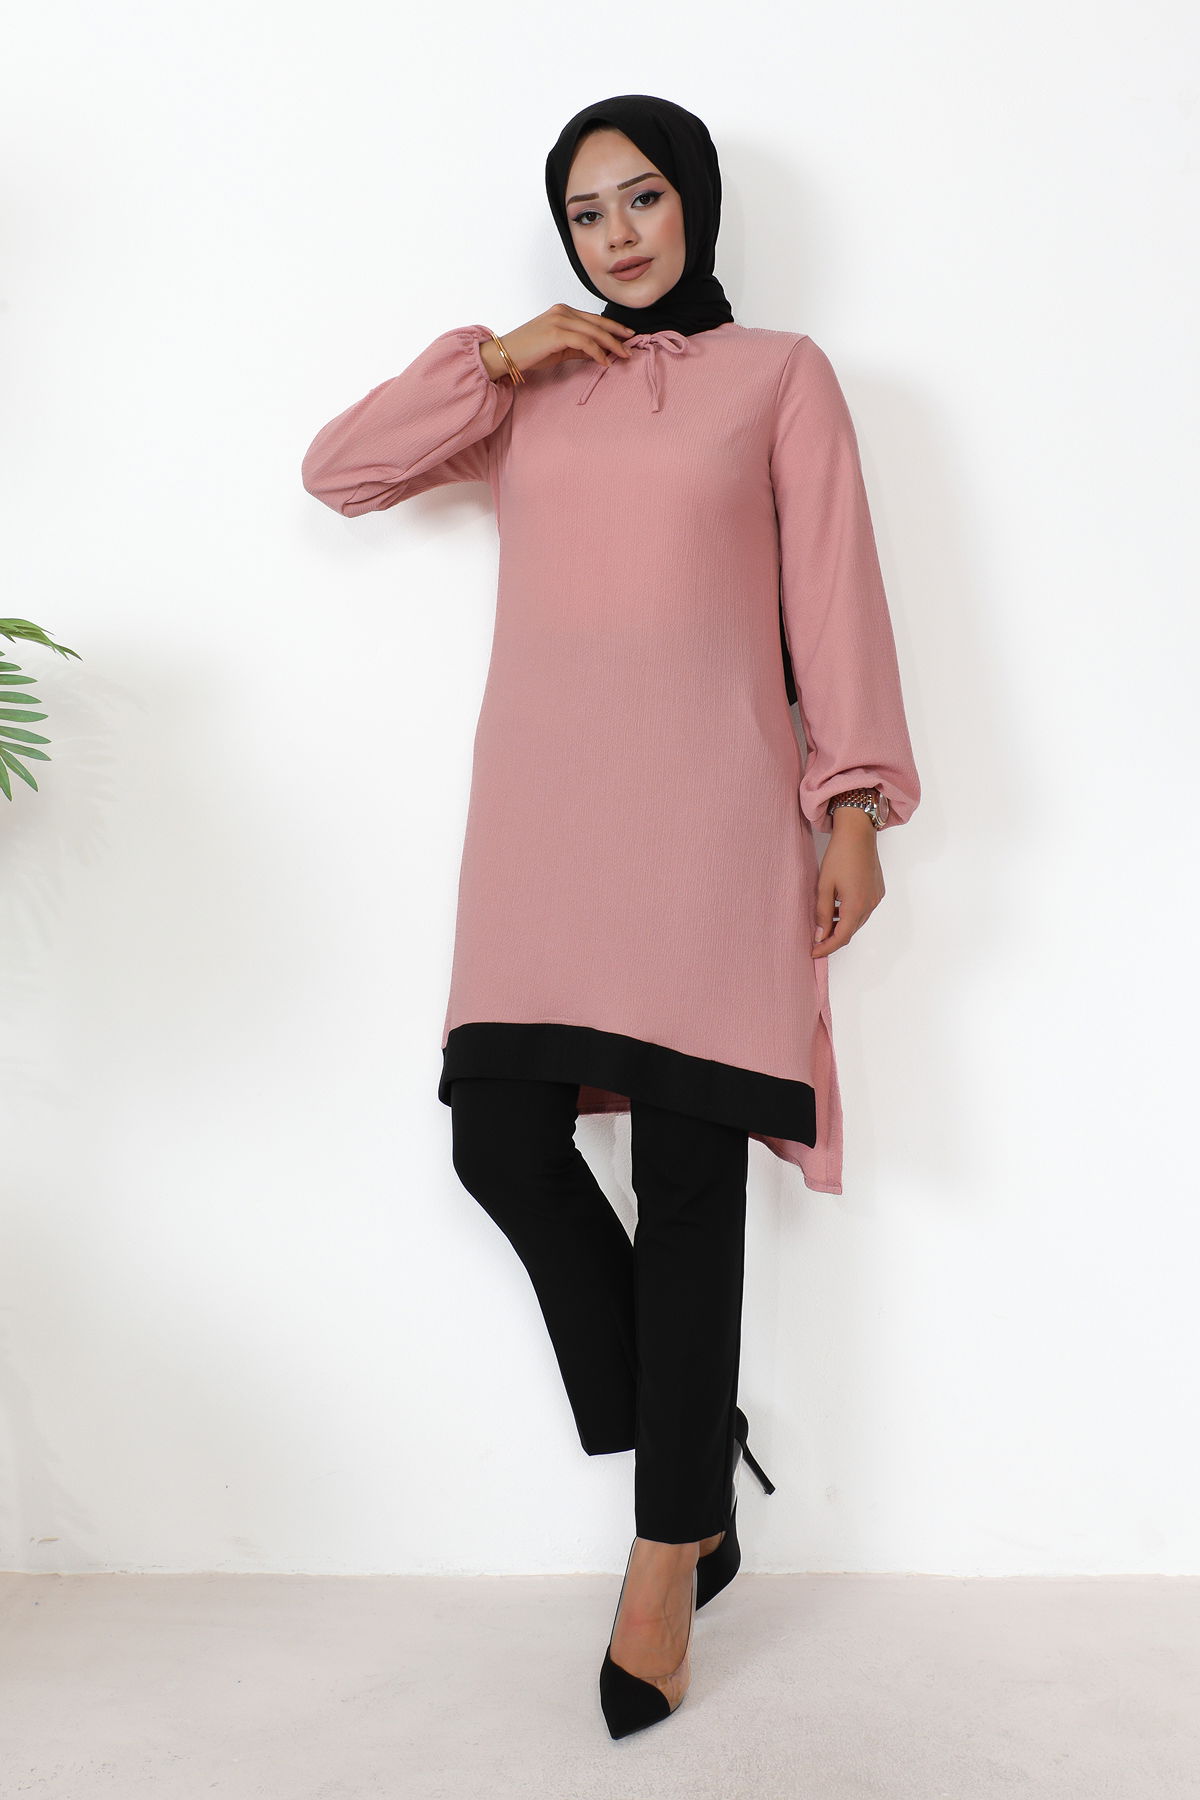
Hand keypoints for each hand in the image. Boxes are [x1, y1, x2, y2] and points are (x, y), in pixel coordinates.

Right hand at [480, 304, 636, 380]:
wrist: (504, 354)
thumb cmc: (528, 352)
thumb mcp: (558, 349)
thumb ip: (578, 348)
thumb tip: (597, 353)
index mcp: (562, 311)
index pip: (593, 318)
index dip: (612, 327)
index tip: (627, 336)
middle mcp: (562, 311)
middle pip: (597, 323)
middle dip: (617, 336)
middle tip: (631, 348)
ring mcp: (560, 320)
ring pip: (594, 331)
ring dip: (612, 345)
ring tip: (623, 356)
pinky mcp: (557, 333)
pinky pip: (585, 342)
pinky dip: (598, 353)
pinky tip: (605, 362)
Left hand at [811, 808, 885, 957]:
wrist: (858, 833)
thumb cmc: (839, 855)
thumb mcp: (824, 885)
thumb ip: (822, 912)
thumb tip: (820, 935)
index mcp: (856, 906)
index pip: (841, 937)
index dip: (827, 947)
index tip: (814, 952)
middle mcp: (870, 905)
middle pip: (851, 931)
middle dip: (833, 938)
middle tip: (816, 939)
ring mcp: (876, 897)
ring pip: (858, 921)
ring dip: (842, 926)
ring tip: (824, 923)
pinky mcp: (878, 890)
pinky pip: (864, 909)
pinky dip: (850, 914)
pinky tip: (838, 907)